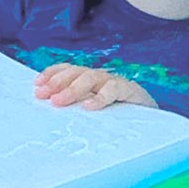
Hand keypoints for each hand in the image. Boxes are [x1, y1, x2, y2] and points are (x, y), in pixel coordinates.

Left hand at [34, 63, 156, 110]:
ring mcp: (113, 81)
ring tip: (59, 101)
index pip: (67, 69)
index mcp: (88, 79)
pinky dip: (100, 97)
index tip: (36, 86)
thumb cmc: (117, 114)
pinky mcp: (128, 90)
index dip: (51, 74)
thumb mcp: (93, 108)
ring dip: (72, 89)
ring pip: (90, 77)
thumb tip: (51, 110)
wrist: (151, 118)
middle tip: (43, 95)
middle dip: (57, 82)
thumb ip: (76, 107)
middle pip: (75, 72)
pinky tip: (89, 107)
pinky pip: (112, 89)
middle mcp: (99, 77)